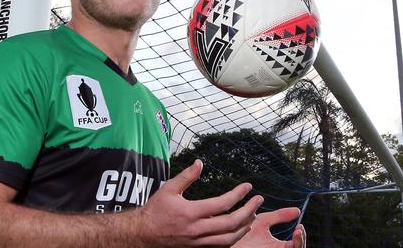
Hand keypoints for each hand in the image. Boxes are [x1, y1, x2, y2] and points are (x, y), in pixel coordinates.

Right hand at [136, 159, 263, 246]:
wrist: (143, 234)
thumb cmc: (155, 210)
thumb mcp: (168, 189)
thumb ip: (186, 176)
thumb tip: (200, 163)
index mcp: (191, 213)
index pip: (222, 204)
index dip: (238, 194)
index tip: (247, 187)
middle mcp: (197, 230)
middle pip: (231, 223)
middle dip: (248, 210)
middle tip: (258, 200)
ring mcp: (198, 241)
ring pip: (229, 238)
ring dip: (244, 226)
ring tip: (252, 215)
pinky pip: (221, 246)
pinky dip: (234, 238)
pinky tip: (239, 229)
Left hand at [231, 208, 305, 247]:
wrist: (226, 242)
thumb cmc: (242, 233)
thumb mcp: (263, 221)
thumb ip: (279, 216)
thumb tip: (297, 210)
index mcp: (279, 246)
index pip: (295, 244)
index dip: (300, 237)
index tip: (299, 226)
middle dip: (301, 241)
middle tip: (299, 229)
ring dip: (298, 244)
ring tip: (296, 233)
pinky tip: (288, 242)